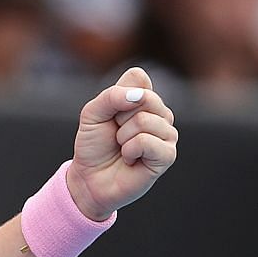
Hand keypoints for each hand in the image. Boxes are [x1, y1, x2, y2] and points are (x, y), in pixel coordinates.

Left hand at [69, 67, 177, 219]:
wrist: (90, 178)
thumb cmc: (94, 145)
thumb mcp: (93, 113)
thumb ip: (112, 96)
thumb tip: (138, 96)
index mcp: (145, 98)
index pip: (138, 77)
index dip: (116, 95)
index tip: (110, 114)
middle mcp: (161, 113)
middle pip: (144, 98)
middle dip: (119, 117)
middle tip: (116, 134)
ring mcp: (167, 134)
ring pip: (145, 120)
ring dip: (123, 137)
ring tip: (122, 148)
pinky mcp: (168, 155)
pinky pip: (148, 141)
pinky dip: (130, 150)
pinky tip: (130, 159)